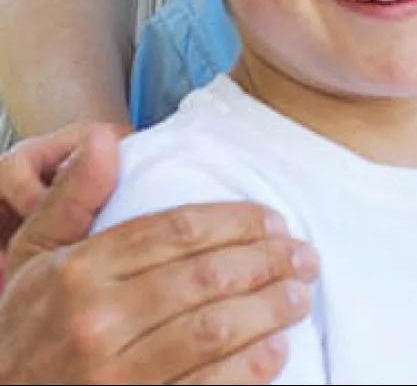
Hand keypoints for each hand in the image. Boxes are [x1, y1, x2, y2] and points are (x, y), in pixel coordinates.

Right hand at [0, 125, 315, 384]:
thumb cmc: (20, 332)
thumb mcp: (31, 259)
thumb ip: (72, 198)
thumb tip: (103, 137)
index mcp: (79, 272)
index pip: (180, 229)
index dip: (240, 221)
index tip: (276, 221)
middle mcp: (95, 321)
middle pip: (207, 275)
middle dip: (269, 262)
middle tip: (305, 258)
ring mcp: (111, 377)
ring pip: (214, 329)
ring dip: (269, 310)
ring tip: (299, 298)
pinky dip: (249, 368)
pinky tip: (275, 351)